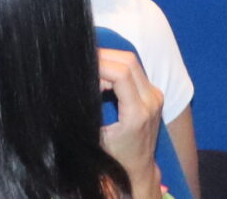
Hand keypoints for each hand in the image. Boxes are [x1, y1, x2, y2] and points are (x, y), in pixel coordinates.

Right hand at [96, 49, 163, 191]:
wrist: (138, 170)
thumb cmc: (114, 158)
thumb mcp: (95, 137)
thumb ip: (87, 110)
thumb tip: (71, 86)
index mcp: (137, 114)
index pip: (121, 74)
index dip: (100, 65)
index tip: (82, 68)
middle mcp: (151, 101)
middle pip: (128, 61)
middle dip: (104, 57)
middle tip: (84, 64)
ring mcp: (155, 96)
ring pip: (132, 62)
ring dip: (110, 61)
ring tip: (92, 70)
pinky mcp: (154, 94)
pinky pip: (135, 70)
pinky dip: (117, 67)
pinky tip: (103, 77)